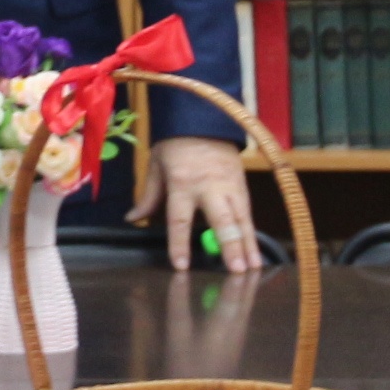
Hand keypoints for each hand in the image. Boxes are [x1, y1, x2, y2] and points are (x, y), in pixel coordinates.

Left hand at [131, 135, 257, 272]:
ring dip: (248, 245)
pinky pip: (248, 213)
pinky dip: (252, 234)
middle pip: (221, 221)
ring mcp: (229, 186)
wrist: (204, 118)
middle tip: (237, 270)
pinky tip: (256, 253)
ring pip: (241, 219)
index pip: (179, 219)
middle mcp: (209, 187)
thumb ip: (148, 196)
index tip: (182, 266)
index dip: (180, 244)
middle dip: (230, 246)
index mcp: (182, 182)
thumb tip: (133, 219)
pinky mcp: (242, 185)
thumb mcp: (156, 165)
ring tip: (254, 268)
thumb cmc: (175, 144)